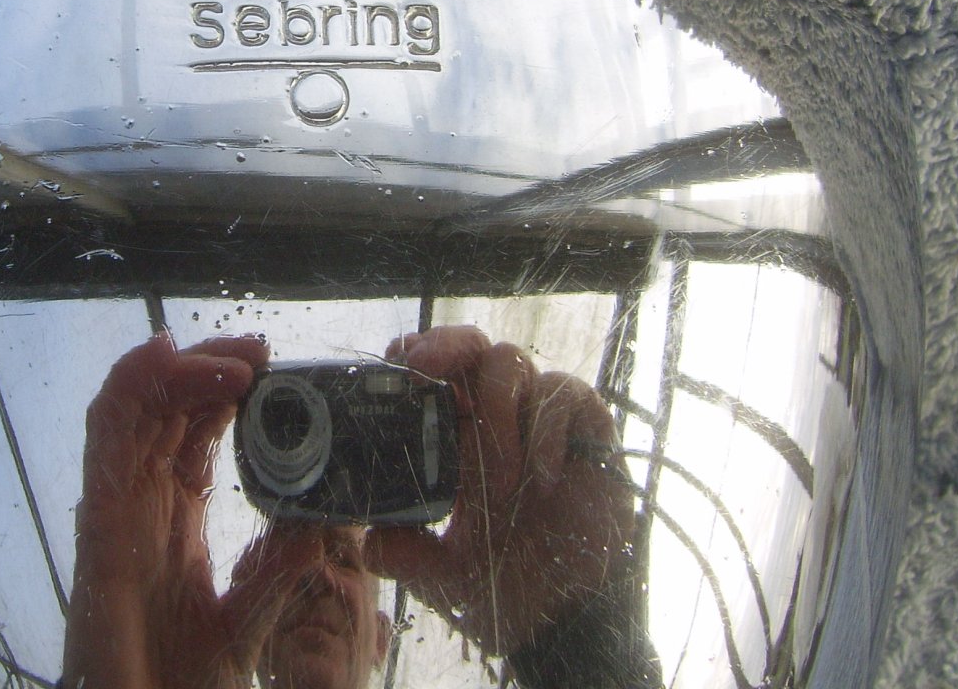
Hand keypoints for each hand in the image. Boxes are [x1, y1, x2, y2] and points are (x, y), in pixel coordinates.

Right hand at [64, 332, 323, 688]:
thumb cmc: (177, 686)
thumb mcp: (245, 624)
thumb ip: (276, 575)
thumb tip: (318, 531)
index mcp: (172, 521)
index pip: (194, 434)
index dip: (225, 392)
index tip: (269, 368)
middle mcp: (141, 504)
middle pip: (165, 409)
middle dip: (209, 366)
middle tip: (259, 348)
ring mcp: (117, 506)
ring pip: (135, 406)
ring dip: (182, 368)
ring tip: (237, 356)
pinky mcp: (98, 518)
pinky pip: (104, 435)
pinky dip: (129, 385)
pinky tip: (165, 356)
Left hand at [364, 326, 634, 657]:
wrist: (563, 613)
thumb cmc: (499, 578)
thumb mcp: (438, 571)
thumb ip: (404, 554)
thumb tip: (373, 543)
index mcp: (453, 433)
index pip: (429, 368)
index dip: (413, 353)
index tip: (402, 366)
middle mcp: (493, 412)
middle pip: (468, 344)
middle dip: (446, 345)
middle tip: (428, 369)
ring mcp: (537, 413)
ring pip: (510, 361)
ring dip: (495, 411)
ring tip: (502, 484)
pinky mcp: (585, 423)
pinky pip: (563, 393)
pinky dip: (547, 428)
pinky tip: (544, 477)